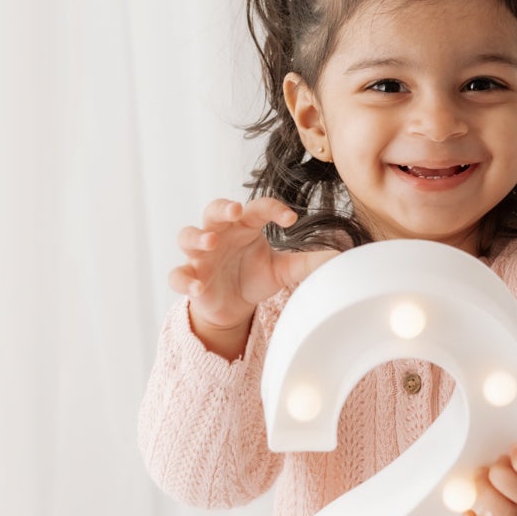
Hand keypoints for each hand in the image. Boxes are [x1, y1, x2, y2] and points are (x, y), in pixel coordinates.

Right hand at [171, 197, 341, 328]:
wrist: (232, 307)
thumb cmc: (253, 277)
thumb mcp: (281, 271)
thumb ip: (306, 263)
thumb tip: (339, 257)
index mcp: (244, 227)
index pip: (256, 208)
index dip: (272, 209)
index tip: (291, 219)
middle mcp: (220, 235)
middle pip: (214, 211)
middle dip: (223, 209)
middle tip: (236, 212)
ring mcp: (201, 256)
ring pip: (187, 236)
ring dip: (197, 237)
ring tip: (211, 242)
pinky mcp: (190, 278)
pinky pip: (178, 274)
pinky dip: (185, 279)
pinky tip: (198, 286)